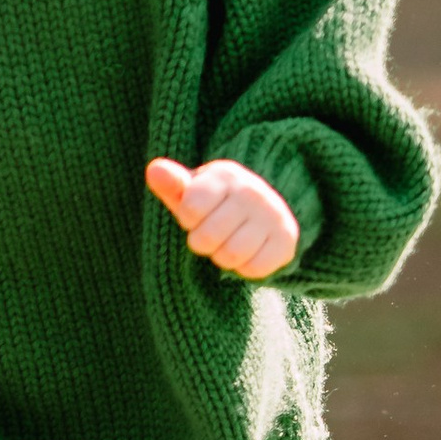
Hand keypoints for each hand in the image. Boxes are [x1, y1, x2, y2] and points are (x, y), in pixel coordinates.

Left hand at [144, 157, 299, 279]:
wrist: (264, 208)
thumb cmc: (215, 202)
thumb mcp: (192, 191)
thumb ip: (172, 184)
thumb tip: (154, 169)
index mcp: (225, 175)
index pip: (190, 210)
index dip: (188, 219)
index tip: (197, 213)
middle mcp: (252, 191)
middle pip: (207, 238)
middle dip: (202, 242)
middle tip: (211, 233)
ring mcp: (272, 215)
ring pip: (231, 255)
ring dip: (221, 257)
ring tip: (226, 243)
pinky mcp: (286, 240)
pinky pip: (253, 269)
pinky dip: (244, 267)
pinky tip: (246, 252)